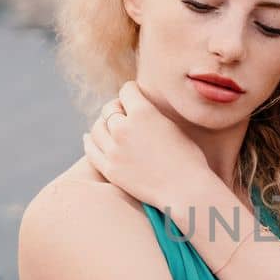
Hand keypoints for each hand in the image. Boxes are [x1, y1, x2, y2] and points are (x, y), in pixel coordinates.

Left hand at [82, 81, 209, 209]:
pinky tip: (90, 137)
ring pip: (97, 128)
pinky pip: (91, 150)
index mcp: (143, 112)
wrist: (186, 189)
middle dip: (117, 107)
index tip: (135, 96)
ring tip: (109, 125)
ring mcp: (114, 150)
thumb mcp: (173, 126)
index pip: (127, 90)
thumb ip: (153, 114)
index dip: (132, 92)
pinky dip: (90, 141)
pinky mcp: (110, 169)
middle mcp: (123, 128)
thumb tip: (141, 107)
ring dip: (103, 123)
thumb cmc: (189, 158)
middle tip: (123, 112)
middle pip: (109, 108)